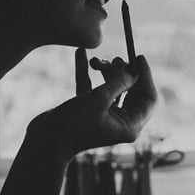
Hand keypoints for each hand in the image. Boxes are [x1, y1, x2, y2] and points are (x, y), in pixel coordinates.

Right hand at [26, 48, 156, 161]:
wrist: (44, 141)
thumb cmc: (72, 125)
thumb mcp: (98, 100)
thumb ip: (118, 83)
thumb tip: (133, 71)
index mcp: (130, 126)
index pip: (150, 99)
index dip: (146, 77)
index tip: (138, 57)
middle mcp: (121, 122)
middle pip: (133, 91)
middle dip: (124, 72)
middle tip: (116, 60)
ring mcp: (105, 115)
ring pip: (113, 87)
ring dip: (105, 71)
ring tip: (96, 60)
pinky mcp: (88, 110)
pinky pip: (93, 88)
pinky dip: (88, 72)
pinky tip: (81, 53)